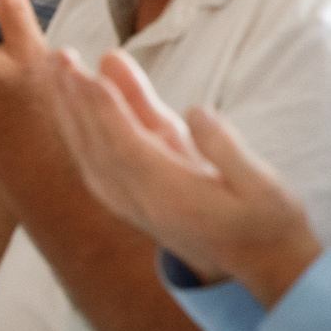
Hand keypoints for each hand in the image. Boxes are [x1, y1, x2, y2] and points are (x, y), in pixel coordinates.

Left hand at [44, 48, 319, 302]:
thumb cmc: (271, 225)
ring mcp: (137, 205)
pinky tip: (73, 110)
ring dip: (72, 114)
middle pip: (97, 148)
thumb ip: (228, 150)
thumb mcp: (264, 188)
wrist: (266, 271)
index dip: (105, 110)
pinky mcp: (139, 202)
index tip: (85, 74)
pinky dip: (83, 136)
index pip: (127, 147)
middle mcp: (144, 203)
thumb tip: (198, 112)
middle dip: (76, 102)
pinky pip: (101, 166)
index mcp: (173, 197)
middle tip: (58, 58)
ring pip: (93, 155)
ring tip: (59, 72)